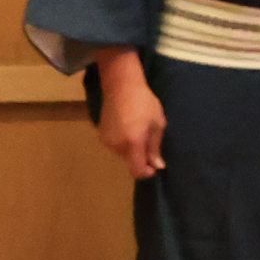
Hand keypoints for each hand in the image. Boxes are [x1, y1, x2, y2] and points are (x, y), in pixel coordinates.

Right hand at [88, 52, 165, 179]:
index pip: (137, 170)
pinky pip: (115, 146)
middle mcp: (117, 145)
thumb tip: (157, 166)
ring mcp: (107, 141)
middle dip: (141, 157)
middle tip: (150, 141)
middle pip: (130, 162)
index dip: (147, 172)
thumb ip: (155, 147)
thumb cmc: (145, 103)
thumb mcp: (158, 124)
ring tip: (139, 131)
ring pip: (123, 154)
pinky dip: (123, 142)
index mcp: (133, 143)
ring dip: (132, 149)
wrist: (121, 87)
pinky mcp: (101, 135)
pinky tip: (128, 128)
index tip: (154, 166)